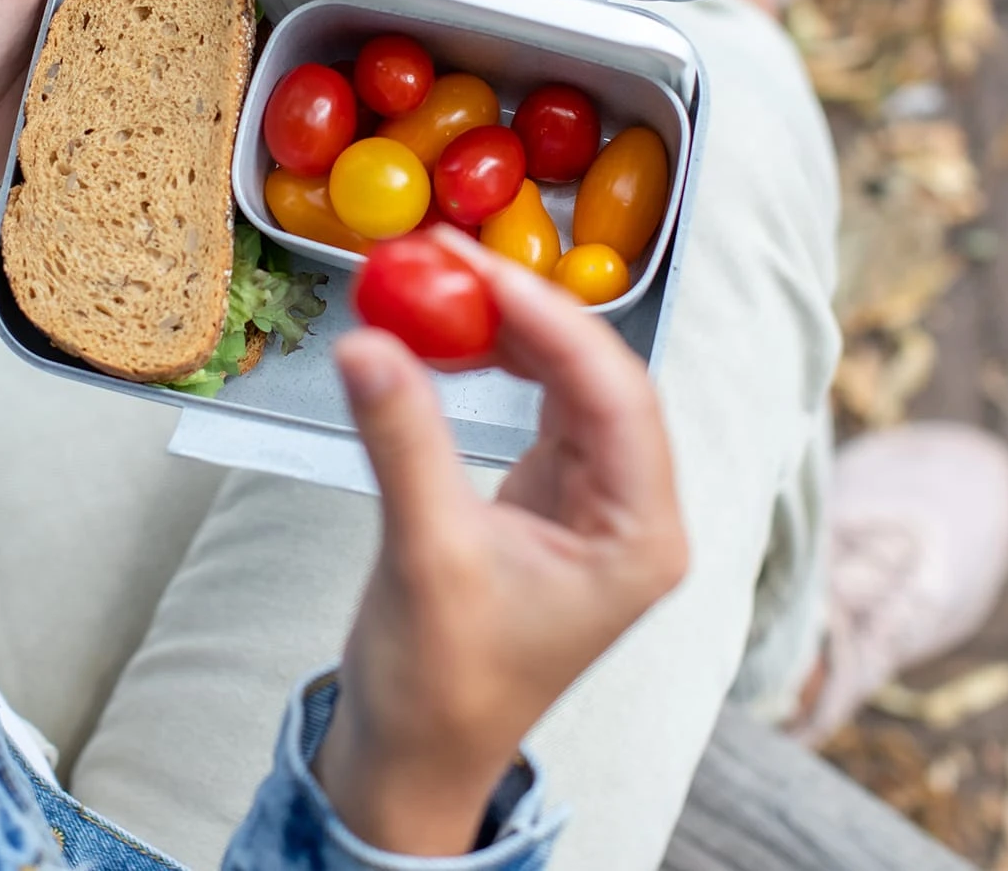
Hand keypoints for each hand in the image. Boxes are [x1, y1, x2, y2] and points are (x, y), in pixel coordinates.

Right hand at [315, 228, 687, 856]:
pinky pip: (535, 402)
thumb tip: (367, 341)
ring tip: (444, 278)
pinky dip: (495, 359)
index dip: (550, 320)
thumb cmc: (441, 682)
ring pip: (566, 381)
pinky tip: (456, 331)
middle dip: (526, 309)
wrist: (417, 751)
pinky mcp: (549, 494)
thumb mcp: (426, 555)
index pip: (613, 395)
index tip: (477, 268)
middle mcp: (631, 511)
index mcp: (640, 535)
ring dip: (509, 326)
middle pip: (595, 376)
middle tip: (447, 256)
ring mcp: (592, 500)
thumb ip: (402, 441)